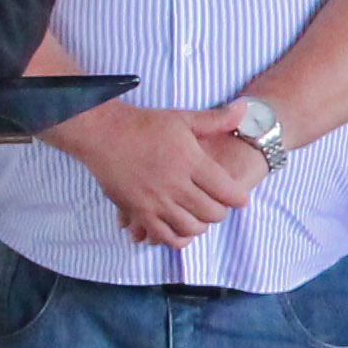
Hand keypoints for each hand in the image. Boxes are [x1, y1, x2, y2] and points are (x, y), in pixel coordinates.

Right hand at [50, 99, 257, 246]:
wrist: (102, 133)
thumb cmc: (144, 125)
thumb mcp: (183, 119)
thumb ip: (215, 120)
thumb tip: (244, 110)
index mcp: (190, 161)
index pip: (227, 192)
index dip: (238, 198)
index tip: (237, 198)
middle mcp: (175, 184)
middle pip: (212, 213)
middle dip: (220, 211)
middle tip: (216, 204)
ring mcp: (155, 201)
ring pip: (191, 228)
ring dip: (200, 225)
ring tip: (197, 215)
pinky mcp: (138, 212)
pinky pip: (164, 236)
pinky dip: (176, 237)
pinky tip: (178, 228)